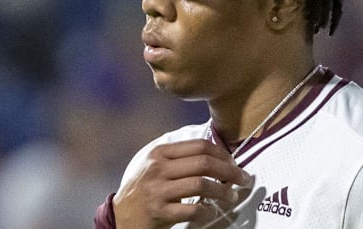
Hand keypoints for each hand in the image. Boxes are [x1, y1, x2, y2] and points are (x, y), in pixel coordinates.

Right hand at [112, 139, 250, 228]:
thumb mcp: (155, 166)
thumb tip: (216, 154)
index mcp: (159, 153)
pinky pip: (192, 209)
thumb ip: (179, 157)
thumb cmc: (143, 190)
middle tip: (243, 179)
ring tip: (232, 197)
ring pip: (201, 184)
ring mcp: (157, 190)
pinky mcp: (158, 212)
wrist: (119, 217)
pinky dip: (207, 211)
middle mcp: (157, 168)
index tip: (234, 163)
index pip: (199, 146)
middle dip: (230, 171)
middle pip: (204, 163)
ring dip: (223, 191)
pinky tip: (211, 212)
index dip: (222, 153)